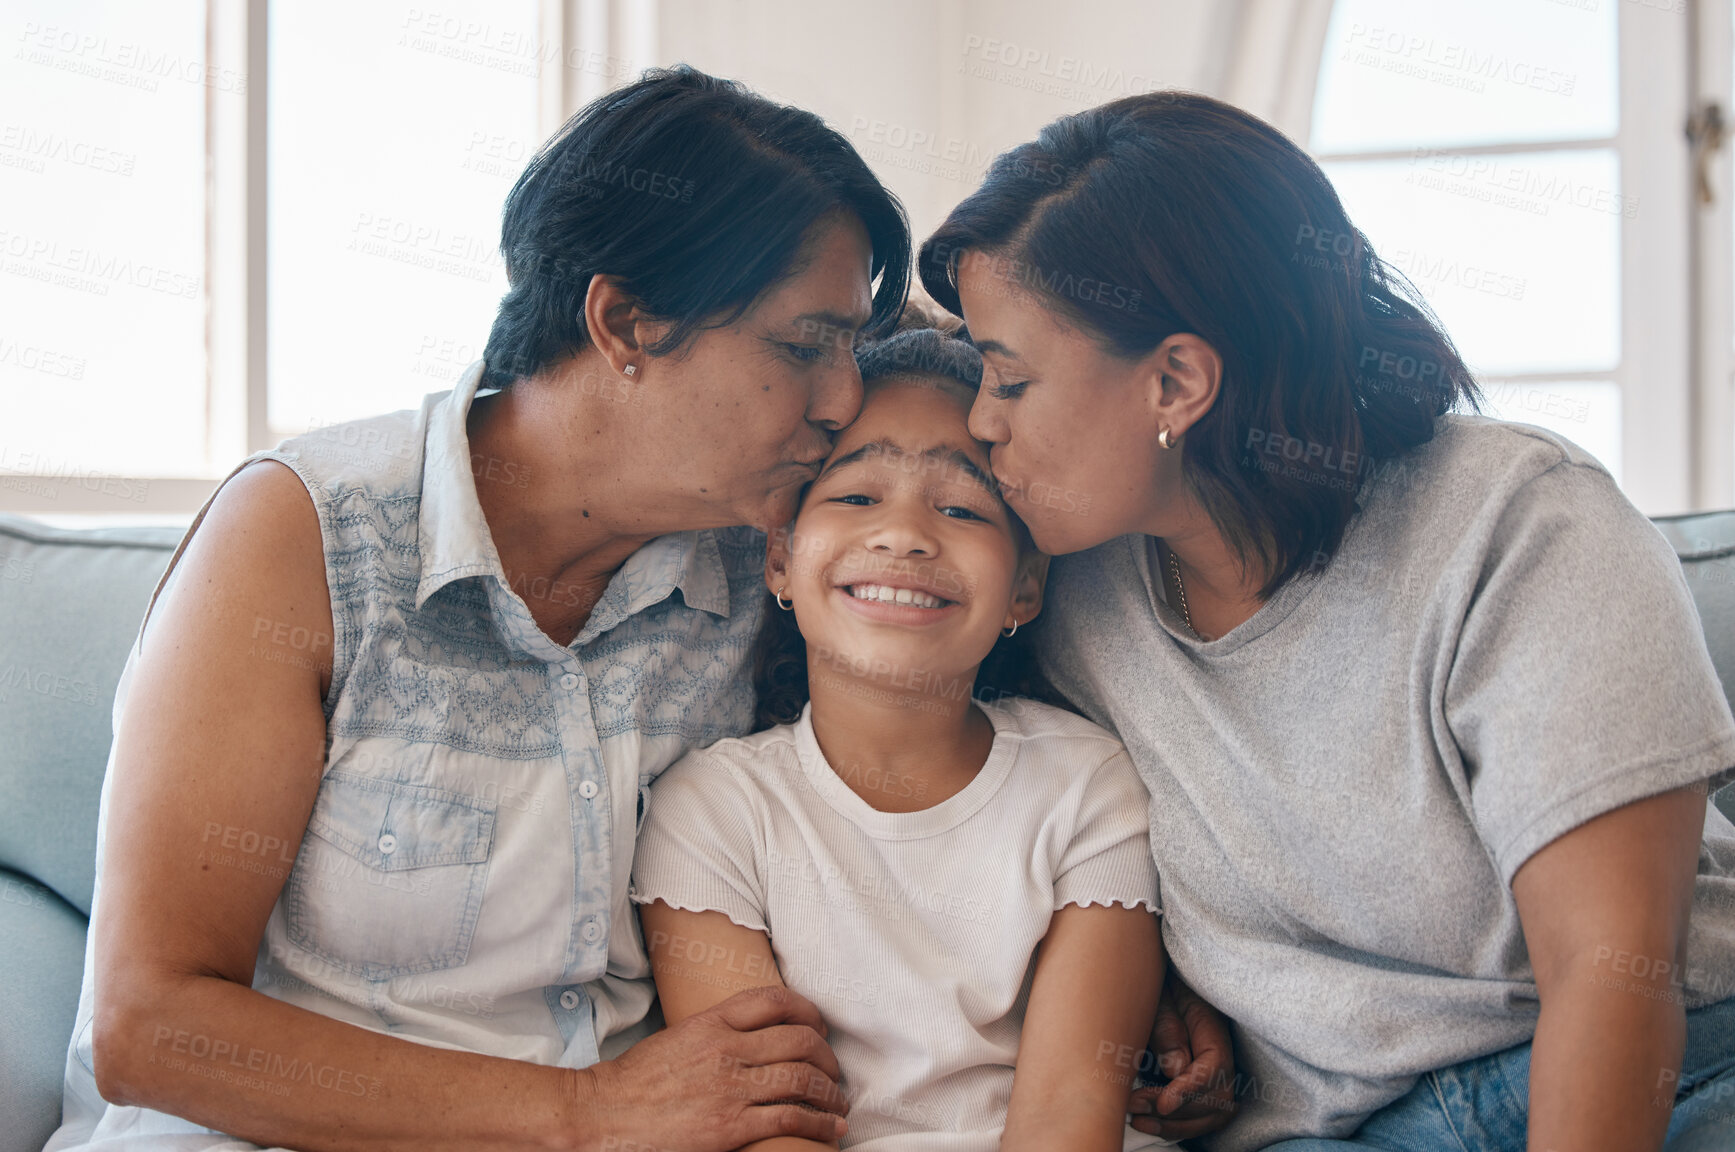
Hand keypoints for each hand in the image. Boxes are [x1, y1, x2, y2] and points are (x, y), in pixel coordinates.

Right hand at [575, 985, 848, 1151]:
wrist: (601, 1116)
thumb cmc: (635, 1082)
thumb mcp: (677, 1039)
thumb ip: (716, 1032)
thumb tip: (752, 1037)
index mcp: (711, 1022)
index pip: (775, 1001)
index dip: (809, 1012)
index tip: (820, 1028)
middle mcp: (726, 1049)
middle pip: (800, 1040)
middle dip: (828, 1057)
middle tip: (834, 1072)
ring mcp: (730, 1088)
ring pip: (803, 1079)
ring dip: (831, 1093)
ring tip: (838, 1105)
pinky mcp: (730, 1127)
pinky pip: (791, 1119)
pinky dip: (819, 1124)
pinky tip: (830, 1130)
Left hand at [1128, 970, 1236, 1142]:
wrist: (1162, 982)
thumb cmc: (1158, 988)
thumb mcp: (1158, 1000)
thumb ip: (1167, 1031)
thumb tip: (1176, 1071)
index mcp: (1213, 1030)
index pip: (1215, 1069)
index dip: (1191, 1091)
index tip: (1163, 1103)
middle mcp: (1220, 1057)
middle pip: (1217, 1100)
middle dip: (1178, 1112)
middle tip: (1136, 1106)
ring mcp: (1213, 1074)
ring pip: (1212, 1115)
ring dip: (1177, 1126)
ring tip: (1139, 1121)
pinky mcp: (1199, 1086)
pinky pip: (1201, 1115)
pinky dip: (1178, 1126)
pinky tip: (1148, 1122)